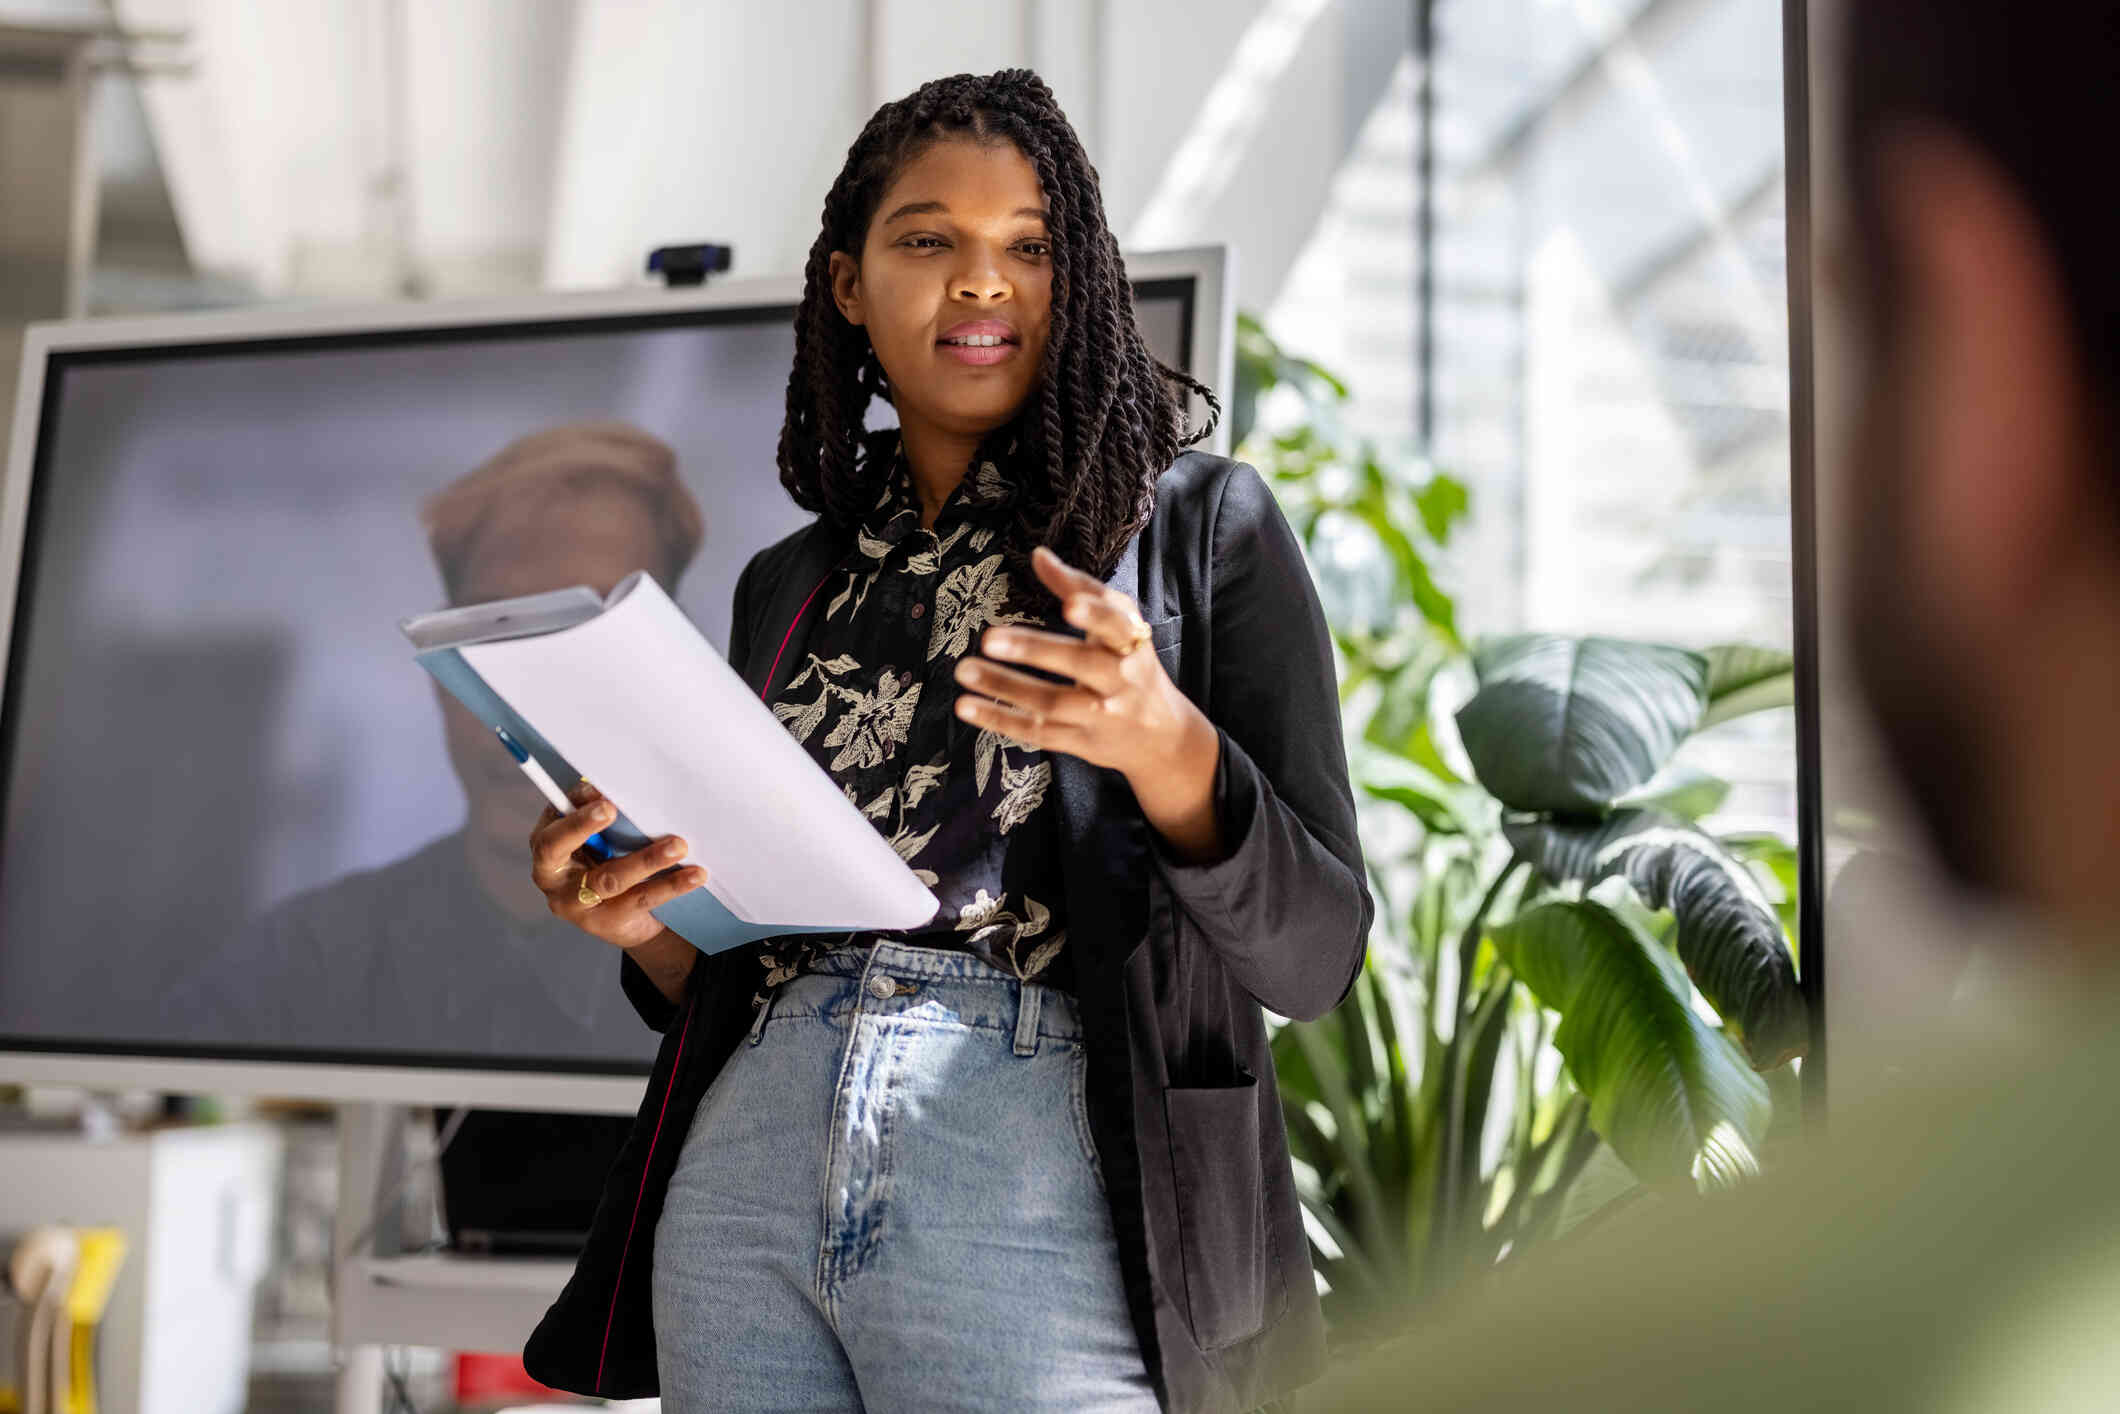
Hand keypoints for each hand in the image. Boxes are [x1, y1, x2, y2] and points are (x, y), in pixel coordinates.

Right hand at [530, 781, 708, 950]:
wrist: (627, 918)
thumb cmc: (609, 860)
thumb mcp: (601, 837)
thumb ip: (602, 813)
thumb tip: (618, 784)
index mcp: (546, 846)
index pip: (549, 819)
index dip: (569, 805)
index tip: (597, 791)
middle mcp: (551, 877)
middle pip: (556, 848)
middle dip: (581, 826)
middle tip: (611, 808)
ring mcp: (576, 903)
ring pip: (609, 878)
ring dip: (646, 859)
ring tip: (678, 845)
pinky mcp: (607, 923)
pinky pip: (641, 899)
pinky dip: (671, 885)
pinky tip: (695, 874)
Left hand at [951, 544, 1210, 781]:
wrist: (1163, 735)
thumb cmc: (1132, 665)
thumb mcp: (1119, 625)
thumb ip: (1080, 588)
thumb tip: (1038, 555)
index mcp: (1130, 643)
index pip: (1116, 626)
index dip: (1095, 615)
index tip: (1070, 605)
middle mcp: (1118, 680)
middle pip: (1078, 665)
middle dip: (1034, 650)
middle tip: (989, 638)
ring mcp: (1099, 715)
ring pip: (1051, 702)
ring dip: (1004, 686)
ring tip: (964, 668)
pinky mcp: (1080, 742)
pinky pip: (1037, 732)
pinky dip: (1001, 719)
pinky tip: (966, 705)